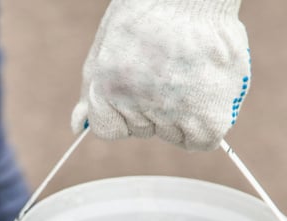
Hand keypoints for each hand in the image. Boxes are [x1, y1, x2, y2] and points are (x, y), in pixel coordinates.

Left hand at [72, 0, 250, 150]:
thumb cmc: (148, 13)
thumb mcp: (105, 48)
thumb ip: (91, 93)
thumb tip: (76, 127)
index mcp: (108, 91)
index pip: (109, 130)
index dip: (124, 109)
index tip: (140, 85)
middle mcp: (139, 107)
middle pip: (144, 131)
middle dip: (154, 109)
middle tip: (169, 71)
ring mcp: (174, 114)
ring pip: (174, 136)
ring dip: (183, 116)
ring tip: (190, 78)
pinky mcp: (210, 117)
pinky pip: (204, 141)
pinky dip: (206, 126)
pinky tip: (207, 96)